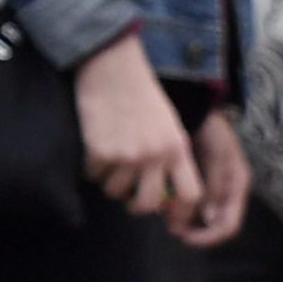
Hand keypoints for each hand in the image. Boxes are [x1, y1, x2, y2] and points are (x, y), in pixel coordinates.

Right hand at [72, 37, 198, 221]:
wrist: (113, 67)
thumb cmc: (141, 95)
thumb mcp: (168, 125)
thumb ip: (170, 157)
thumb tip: (164, 196)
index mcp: (177, 148)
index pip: (190, 194)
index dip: (180, 210)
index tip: (169, 214)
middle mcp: (155, 155)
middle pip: (148, 203)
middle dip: (136, 205)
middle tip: (130, 198)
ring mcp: (127, 155)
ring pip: (116, 191)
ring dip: (110, 182)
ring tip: (110, 161)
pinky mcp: (100, 152)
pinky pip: (93, 176)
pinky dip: (91, 168)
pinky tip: (95, 147)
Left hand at [172, 107, 250, 246]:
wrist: (199, 110)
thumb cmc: (211, 131)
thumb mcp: (216, 157)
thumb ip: (214, 186)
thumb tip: (209, 218)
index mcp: (237, 187)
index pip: (228, 225)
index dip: (208, 236)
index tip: (185, 236)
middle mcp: (228, 192)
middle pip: (214, 225)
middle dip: (193, 230)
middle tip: (170, 227)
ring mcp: (214, 189)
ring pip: (201, 217)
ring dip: (184, 220)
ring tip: (164, 213)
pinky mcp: (200, 183)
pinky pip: (191, 204)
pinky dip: (178, 206)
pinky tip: (164, 201)